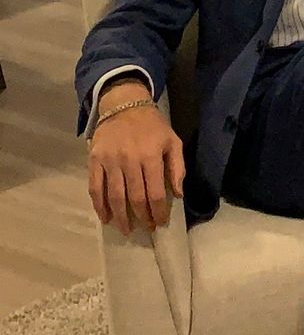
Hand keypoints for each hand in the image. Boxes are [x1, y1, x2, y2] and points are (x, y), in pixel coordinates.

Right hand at [87, 81, 185, 235]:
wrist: (123, 105)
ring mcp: (109, 161)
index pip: (155, 192)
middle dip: (142, 216)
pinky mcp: (94, 161)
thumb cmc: (152, 126)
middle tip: (147, 228)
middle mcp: (128, 160)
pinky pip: (95, 187)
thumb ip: (177, 168)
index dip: (158, 211)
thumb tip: (178, 194)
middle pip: (134, 197)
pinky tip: (105, 217)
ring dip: (120, 216)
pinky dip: (99, 205)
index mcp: (150, 156)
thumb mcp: (173, 142)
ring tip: (126, 229)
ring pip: (114, 196)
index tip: (161, 223)